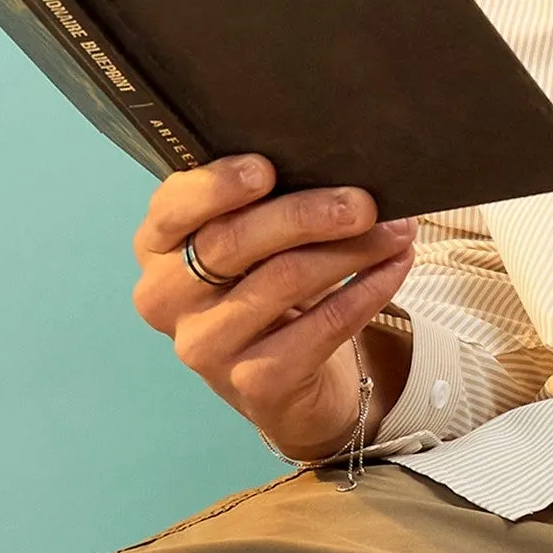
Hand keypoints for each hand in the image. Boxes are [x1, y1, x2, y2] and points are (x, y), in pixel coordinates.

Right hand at [132, 156, 415, 460]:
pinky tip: (393, 268)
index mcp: (156, 249)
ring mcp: (205, 347)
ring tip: (395, 231)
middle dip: (306, 214)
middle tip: (363, 203)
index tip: (267, 168)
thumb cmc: (263, 290)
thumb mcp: (249, 245)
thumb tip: (333, 166)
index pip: (171, 208)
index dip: (216, 186)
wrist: (285, 386)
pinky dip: (366, 292)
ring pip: (283, 280)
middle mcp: (166, 299)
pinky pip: (321, 326)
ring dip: (351, 250)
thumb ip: (260, 206)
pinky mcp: (253, 383)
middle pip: (234, 242)